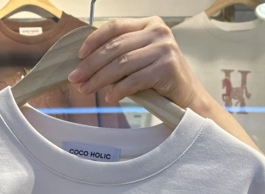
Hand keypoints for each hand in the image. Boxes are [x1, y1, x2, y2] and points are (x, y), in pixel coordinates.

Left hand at [68, 17, 208, 112]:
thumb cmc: (161, 80)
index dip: (94, 41)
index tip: (79, 56)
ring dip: (100, 79)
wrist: (188, 98)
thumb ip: (121, 56)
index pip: (116, 27)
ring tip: (87, 90)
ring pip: (122, 64)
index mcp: (150, 24)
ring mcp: (164, 49)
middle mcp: (158, 32)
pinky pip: (134, 80)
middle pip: (115, 47)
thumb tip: (87, 66)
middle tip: (76, 78)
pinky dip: (119, 90)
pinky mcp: (167, 68)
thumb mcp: (140, 60)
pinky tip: (109, 98)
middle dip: (91, 64)